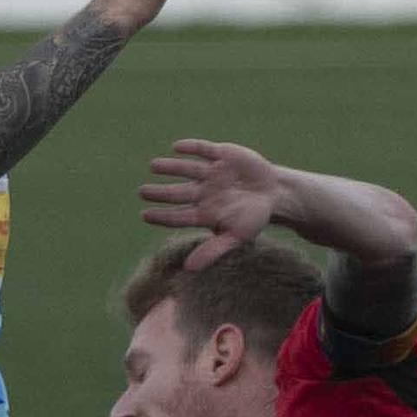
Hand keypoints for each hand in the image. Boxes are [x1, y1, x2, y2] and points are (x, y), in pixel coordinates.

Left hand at [138, 138, 281, 269]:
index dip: (162, 217)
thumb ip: (213, 250)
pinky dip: (191, 148)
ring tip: (154, 166)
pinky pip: (203, 149)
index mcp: (204, 212)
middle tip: (142, 192)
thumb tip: (189, 269)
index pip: (179, 216)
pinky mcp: (221, 154)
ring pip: (187, 169)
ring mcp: (210, 173)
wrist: (274, 193)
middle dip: (160, 193)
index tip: (145, 216)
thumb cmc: (253, 218)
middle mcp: (202, 192)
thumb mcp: (236, 237)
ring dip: (171, 167)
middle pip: (177, 193)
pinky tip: (176, 147)